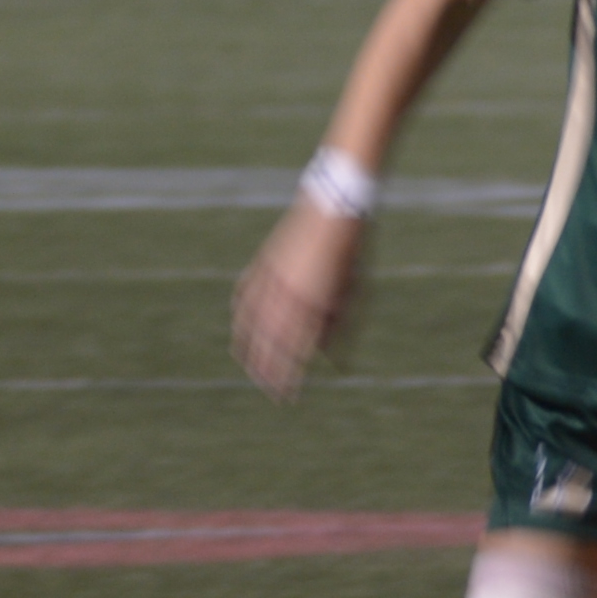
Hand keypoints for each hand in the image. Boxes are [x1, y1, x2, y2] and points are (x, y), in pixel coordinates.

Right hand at [234, 200, 366, 400]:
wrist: (334, 201)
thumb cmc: (354, 249)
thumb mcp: (357, 290)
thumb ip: (342, 327)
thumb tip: (332, 361)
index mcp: (313, 300)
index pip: (294, 350)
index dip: (289, 376)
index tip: (289, 396)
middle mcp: (287, 291)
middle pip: (269, 343)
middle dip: (269, 372)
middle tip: (272, 393)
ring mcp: (270, 276)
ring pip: (250, 323)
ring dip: (250, 350)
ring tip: (251, 370)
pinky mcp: (262, 262)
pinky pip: (244, 297)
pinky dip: (240, 317)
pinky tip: (240, 331)